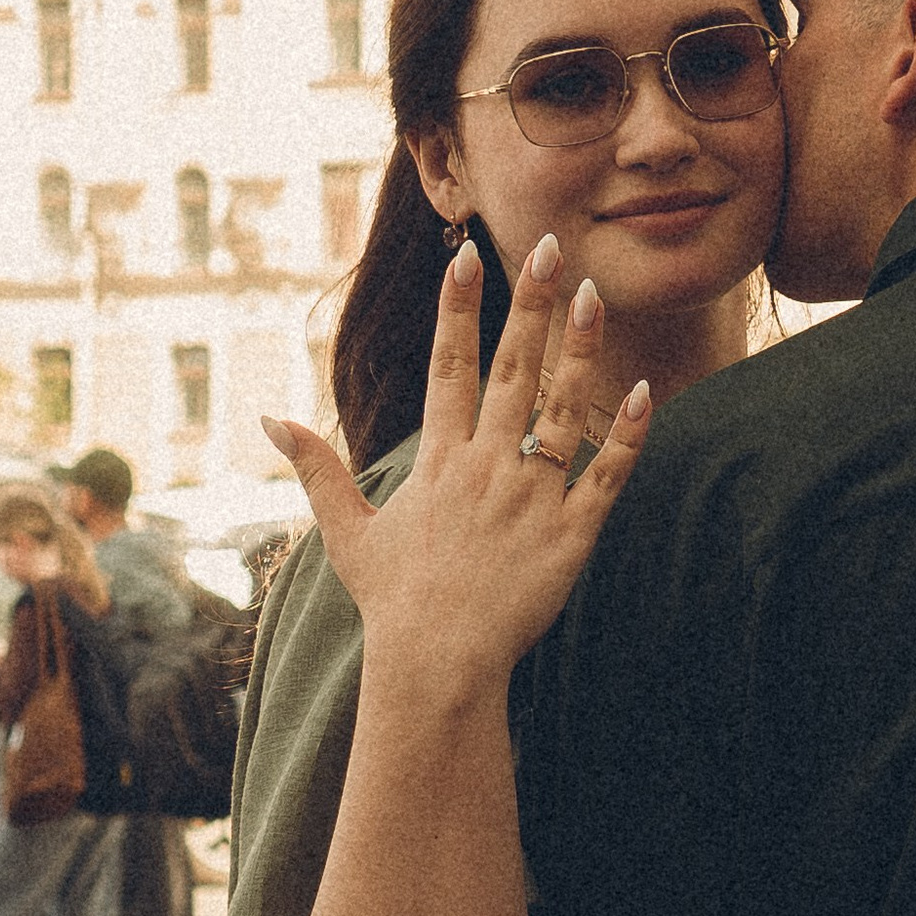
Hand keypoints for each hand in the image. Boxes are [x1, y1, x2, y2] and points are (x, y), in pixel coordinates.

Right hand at [261, 234, 650, 697]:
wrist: (438, 667)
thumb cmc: (393, 601)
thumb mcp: (346, 533)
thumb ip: (314, 470)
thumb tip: (270, 419)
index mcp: (439, 462)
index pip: (449, 368)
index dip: (458, 310)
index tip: (467, 258)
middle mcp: (487, 469)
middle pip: (513, 370)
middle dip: (531, 305)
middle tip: (553, 248)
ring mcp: (532, 499)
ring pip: (564, 410)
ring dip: (583, 351)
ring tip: (597, 296)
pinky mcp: (571, 536)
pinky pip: (605, 475)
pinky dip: (627, 435)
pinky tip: (645, 391)